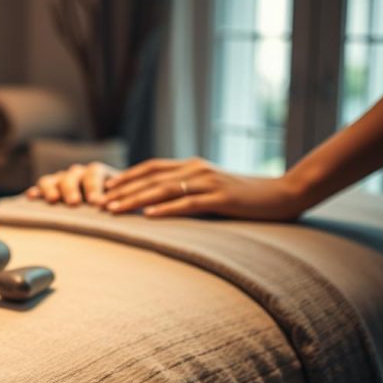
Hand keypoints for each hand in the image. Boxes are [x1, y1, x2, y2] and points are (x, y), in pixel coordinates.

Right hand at [25, 162, 119, 206]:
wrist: (102, 208)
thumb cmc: (115, 206)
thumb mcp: (122, 202)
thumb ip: (123, 204)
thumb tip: (127, 210)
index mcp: (98, 173)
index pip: (94, 173)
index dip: (95, 187)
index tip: (97, 203)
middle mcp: (78, 173)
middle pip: (72, 175)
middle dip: (73, 189)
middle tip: (74, 203)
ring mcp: (61, 181)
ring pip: (53, 179)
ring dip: (52, 188)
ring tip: (53, 200)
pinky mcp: (48, 190)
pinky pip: (39, 188)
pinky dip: (35, 192)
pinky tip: (31, 197)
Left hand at [100, 158, 308, 219]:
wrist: (284, 194)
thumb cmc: (245, 196)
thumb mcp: (212, 189)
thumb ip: (188, 189)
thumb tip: (159, 202)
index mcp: (192, 166)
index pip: (150, 168)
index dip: (125, 177)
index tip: (102, 187)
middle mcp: (196, 169)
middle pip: (150, 178)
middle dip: (121, 190)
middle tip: (97, 202)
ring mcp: (209, 183)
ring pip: (163, 190)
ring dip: (135, 200)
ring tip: (113, 209)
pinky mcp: (222, 199)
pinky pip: (189, 204)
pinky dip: (167, 210)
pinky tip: (149, 216)